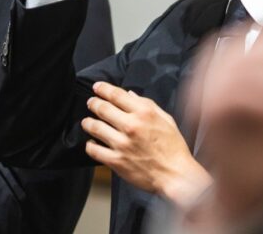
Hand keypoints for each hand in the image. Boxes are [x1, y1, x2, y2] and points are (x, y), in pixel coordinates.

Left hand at [82, 81, 211, 206]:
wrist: (175, 174)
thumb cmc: (173, 148)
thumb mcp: (166, 119)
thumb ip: (148, 104)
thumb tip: (130, 95)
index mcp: (144, 113)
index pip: (116, 94)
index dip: (103, 88)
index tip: (97, 87)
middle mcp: (130, 126)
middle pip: (102, 108)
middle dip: (93, 103)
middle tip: (91, 102)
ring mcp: (121, 144)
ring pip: (95, 127)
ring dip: (87, 122)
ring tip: (87, 122)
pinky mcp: (116, 161)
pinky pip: (94, 150)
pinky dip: (90, 145)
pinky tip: (91, 143)